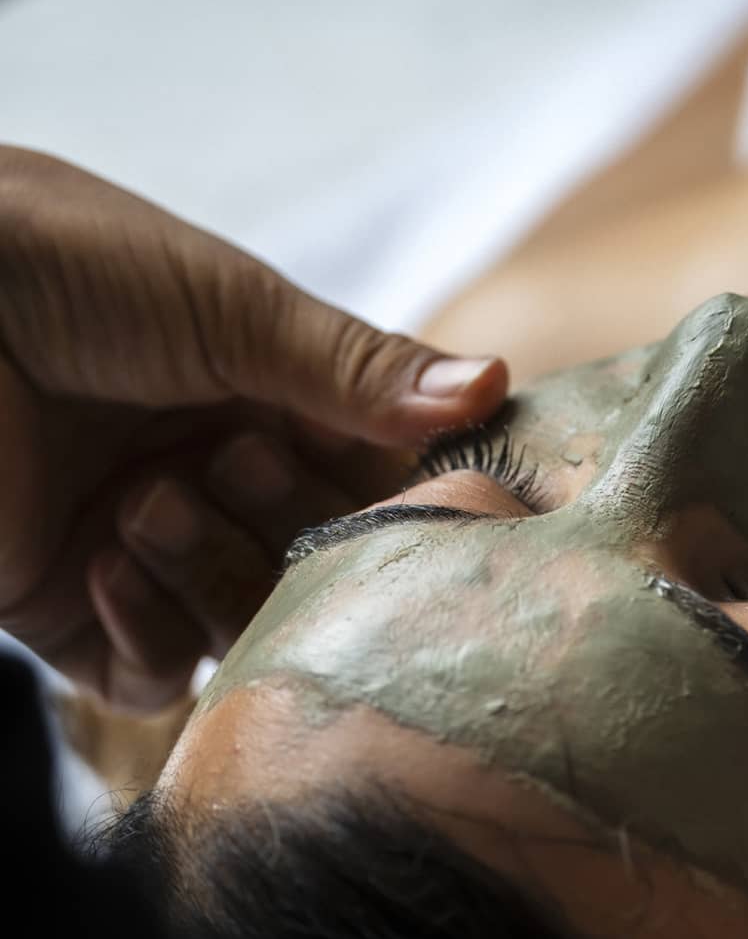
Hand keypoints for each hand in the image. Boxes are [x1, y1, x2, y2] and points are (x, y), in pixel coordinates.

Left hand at [0, 148, 507, 710]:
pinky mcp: (76, 613)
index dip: (418, 497)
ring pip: (254, 627)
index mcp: (273, 399)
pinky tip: (99, 556)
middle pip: (329, 567)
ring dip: (214, 571)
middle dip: (297, 528)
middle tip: (233, 459)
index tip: (454, 502)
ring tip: (144, 500)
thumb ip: (358, 365)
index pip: (386, 477)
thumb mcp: (229, 302)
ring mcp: (153, 551)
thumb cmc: (62, 265)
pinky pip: (159, 672)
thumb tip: (494, 386)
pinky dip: (146, 628)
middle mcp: (223, 480)